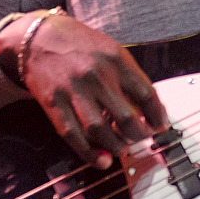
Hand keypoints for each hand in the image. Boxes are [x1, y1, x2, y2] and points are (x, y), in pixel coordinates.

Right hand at [0, 11, 169, 167]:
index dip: (157, 115)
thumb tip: (149, 106)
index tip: (161, 126)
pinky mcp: (53, 103)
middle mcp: (96, 76)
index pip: (146, 94)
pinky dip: (89, 153)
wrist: (38, 38)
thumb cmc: (80, 44)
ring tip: (123, 149)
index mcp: (116, 60)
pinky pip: (72, 134)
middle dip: (139, 135)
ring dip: (116, 146)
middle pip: (126, 116)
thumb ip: (129, 75)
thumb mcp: (111, 50)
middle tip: (142, 139)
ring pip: (99, 129)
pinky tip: (101, 160)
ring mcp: (73, 90)